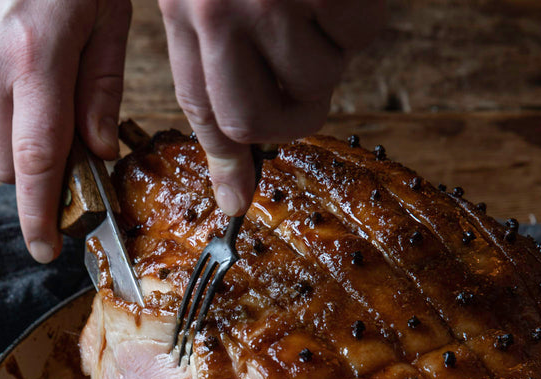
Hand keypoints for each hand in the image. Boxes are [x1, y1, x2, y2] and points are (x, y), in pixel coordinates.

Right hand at [0, 0, 132, 262]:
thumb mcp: (107, 12)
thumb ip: (101, 88)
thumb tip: (95, 152)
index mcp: (35, 60)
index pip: (37, 165)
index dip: (42, 217)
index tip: (46, 250)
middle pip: (6, 163)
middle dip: (37, 171)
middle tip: (71, 143)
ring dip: (15, 130)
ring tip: (42, 76)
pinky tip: (13, 52)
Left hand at [158, 0, 386, 214]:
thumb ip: (209, 41)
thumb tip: (239, 131)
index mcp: (182, 11)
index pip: (201, 110)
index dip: (225, 159)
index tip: (236, 197)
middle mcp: (218, 13)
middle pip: (253, 120)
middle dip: (289, 122)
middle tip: (303, 96)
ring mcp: (270, 0)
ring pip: (315, 83)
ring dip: (330, 61)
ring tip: (319, 19)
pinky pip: (357, 37)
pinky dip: (358, 25)